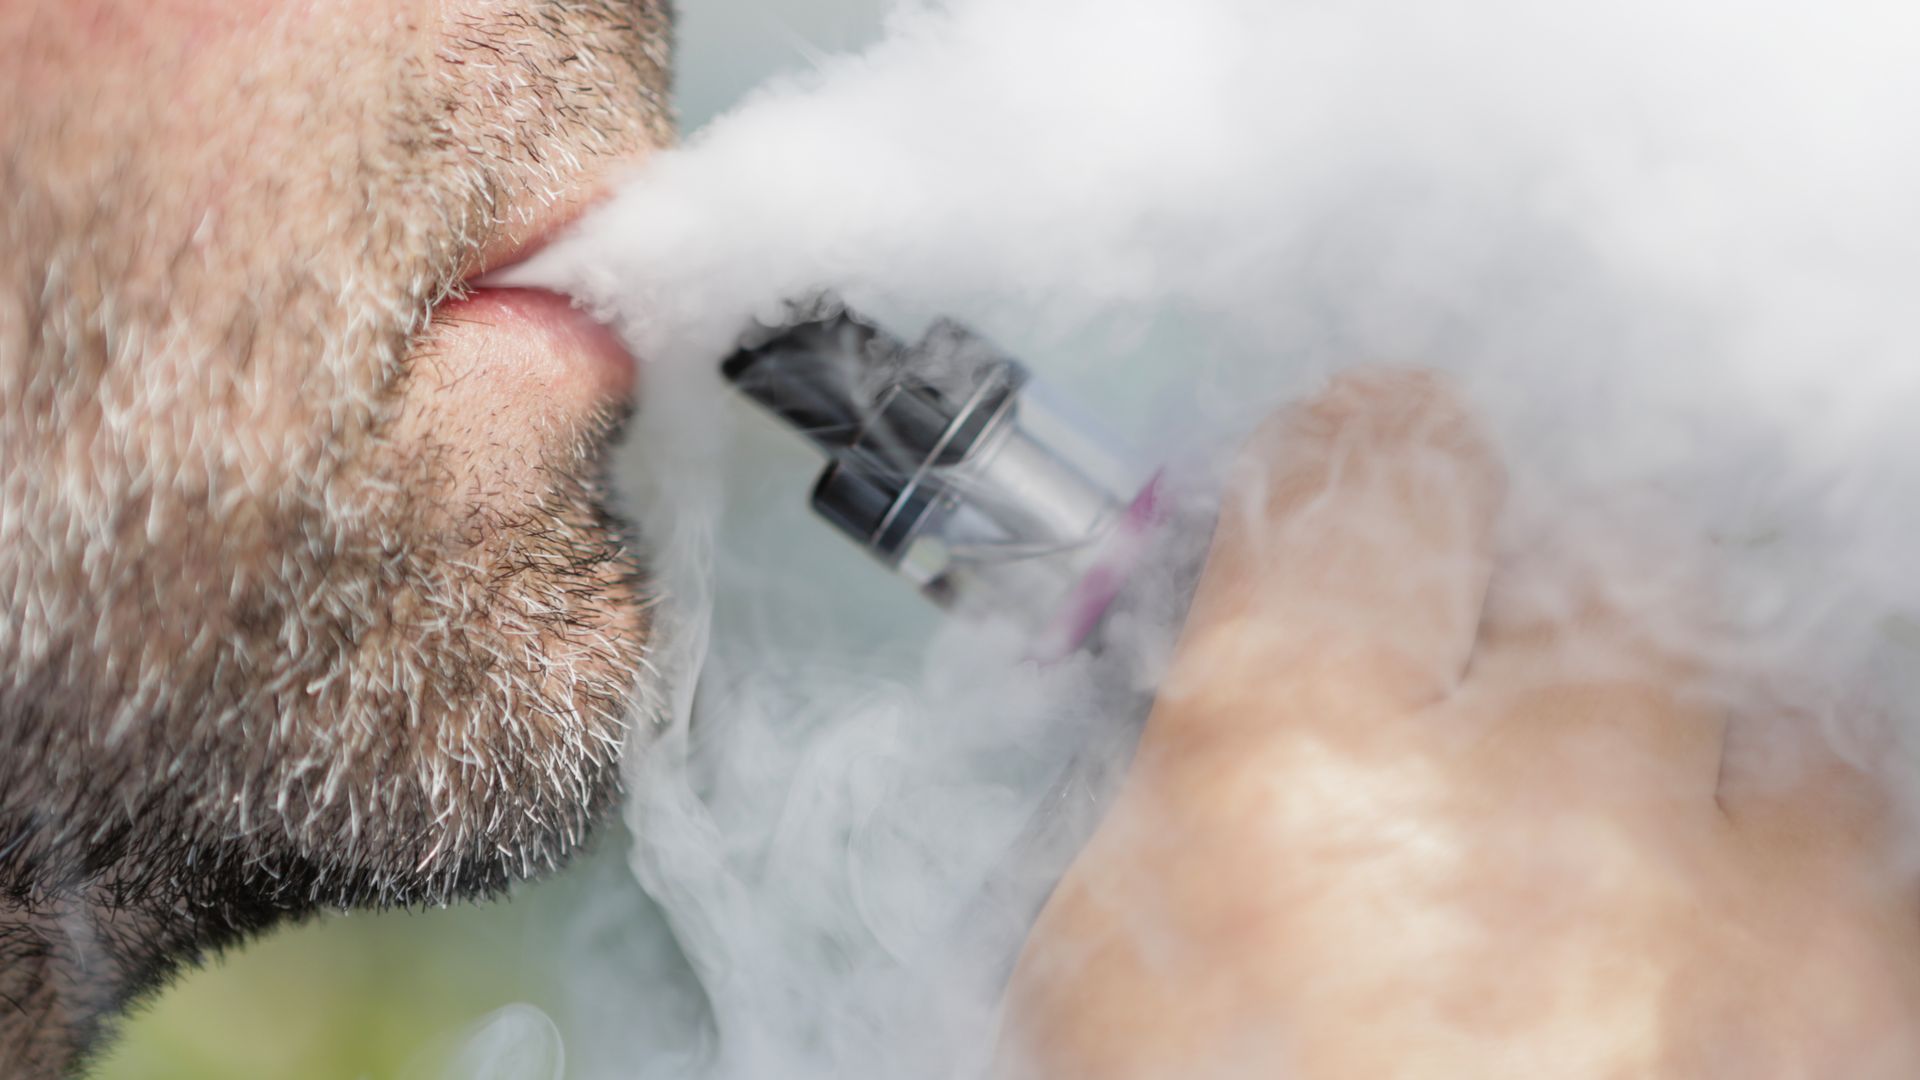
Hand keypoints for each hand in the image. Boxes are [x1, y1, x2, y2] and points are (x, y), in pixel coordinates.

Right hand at [997, 372, 1919, 1078]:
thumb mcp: (1122, 996)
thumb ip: (1193, 789)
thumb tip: (1249, 668)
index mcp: (1295, 774)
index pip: (1367, 466)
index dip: (1369, 459)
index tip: (1374, 473)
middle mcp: (1547, 788)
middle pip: (1597, 540)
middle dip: (1549, 599)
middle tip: (1503, 695)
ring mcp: (1761, 890)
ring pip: (1761, 674)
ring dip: (1694, 739)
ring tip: (1621, 864)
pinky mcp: (1891, 990)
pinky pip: (1860, 823)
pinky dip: (1798, 859)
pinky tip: (1719, 955)